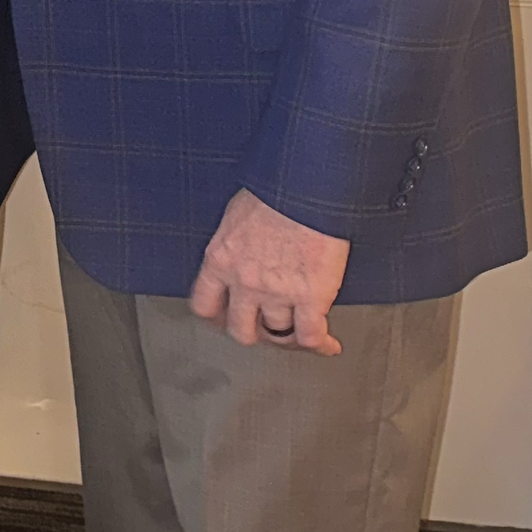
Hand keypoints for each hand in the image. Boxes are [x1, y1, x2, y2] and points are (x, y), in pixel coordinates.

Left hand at [188, 188, 349, 355]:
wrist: (306, 186)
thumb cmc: (274, 190)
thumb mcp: (236, 216)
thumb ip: (234, 244)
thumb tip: (241, 253)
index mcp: (220, 260)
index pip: (204, 306)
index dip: (217, 319)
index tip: (227, 320)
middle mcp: (244, 281)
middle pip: (241, 331)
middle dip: (255, 333)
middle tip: (267, 330)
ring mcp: (277, 293)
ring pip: (278, 335)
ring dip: (289, 335)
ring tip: (300, 330)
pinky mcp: (311, 297)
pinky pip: (310, 336)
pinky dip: (319, 344)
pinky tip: (327, 344)